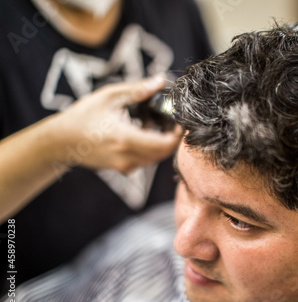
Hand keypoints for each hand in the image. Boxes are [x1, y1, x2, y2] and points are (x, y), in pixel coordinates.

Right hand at [46, 75, 181, 172]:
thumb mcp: (109, 96)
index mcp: (125, 138)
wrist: (61, 141)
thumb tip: (161, 80)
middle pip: (164, 153)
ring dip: (161, 143)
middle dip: (172, 137)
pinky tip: (142, 132)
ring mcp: (124, 165)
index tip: (179, 120)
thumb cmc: (83, 115)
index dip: (177, 134)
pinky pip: (145, 160)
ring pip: (156, 158)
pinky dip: (150, 148)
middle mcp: (127, 156)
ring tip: (154, 123)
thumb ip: (137, 90)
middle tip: (170, 120)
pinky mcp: (122, 169)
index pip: (164, 144)